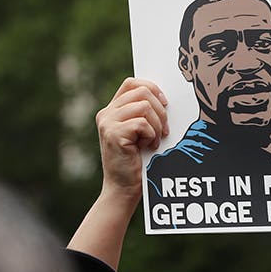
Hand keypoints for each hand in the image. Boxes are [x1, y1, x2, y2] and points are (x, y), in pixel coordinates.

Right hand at [96, 77, 168, 201]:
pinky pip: (142, 123)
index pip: (132, 82)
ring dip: (157, 124)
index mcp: (111, 110)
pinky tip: (149, 147)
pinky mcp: (113, 134)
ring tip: (155, 140)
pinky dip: (151, 135)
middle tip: (164, 129)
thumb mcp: (139, 132)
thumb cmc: (136, 161)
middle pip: (142, 91)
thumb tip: (164, 97)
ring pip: (144, 106)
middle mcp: (106, 113)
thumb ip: (143, 113)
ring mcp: (107, 123)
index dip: (152, 88)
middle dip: (160, 109)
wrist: (123, 189)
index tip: (164, 103)